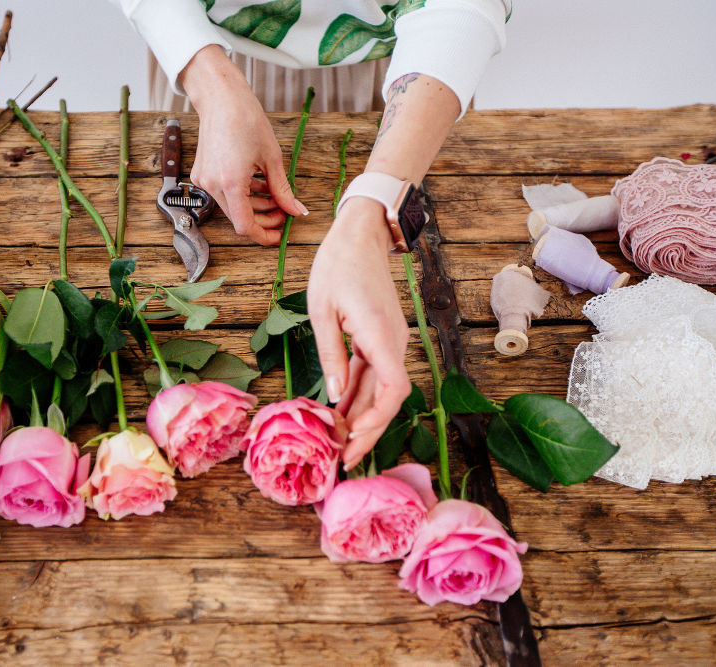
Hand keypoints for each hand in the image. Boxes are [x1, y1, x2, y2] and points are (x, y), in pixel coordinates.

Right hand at [180, 46, 307, 244]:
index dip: (263, 236)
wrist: (221, 98)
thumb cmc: (246, 120)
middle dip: (264, 218)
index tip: (278, 235)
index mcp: (231, 183)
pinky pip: (225, 193)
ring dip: (255, 206)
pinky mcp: (203, 173)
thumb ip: (283, 190)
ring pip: (233, 206)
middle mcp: (213, 185)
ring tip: (276, 196)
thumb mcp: (272, 158)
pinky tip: (260, 185)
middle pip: (240, 218)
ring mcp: (205, 180)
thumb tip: (296, 210)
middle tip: (284, 212)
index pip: (245, 226)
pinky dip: (244, 194)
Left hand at [308, 198, 411, 469]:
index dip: (377, 420)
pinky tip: (341, 412)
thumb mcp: (322, 310)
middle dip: (368, 430)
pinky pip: (375, 374)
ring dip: (363, 415)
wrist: (360, 234)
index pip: (394, 390)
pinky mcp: (382, 338)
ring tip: (338, 442)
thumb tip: (333, 396)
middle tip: (344, 459)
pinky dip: (360, 395)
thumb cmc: (337, 265)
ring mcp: (390, 340)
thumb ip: (330, 355)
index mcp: (380, 334)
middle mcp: (393, 341)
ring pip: (381, 389)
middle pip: (388, 397)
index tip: (354, 439)